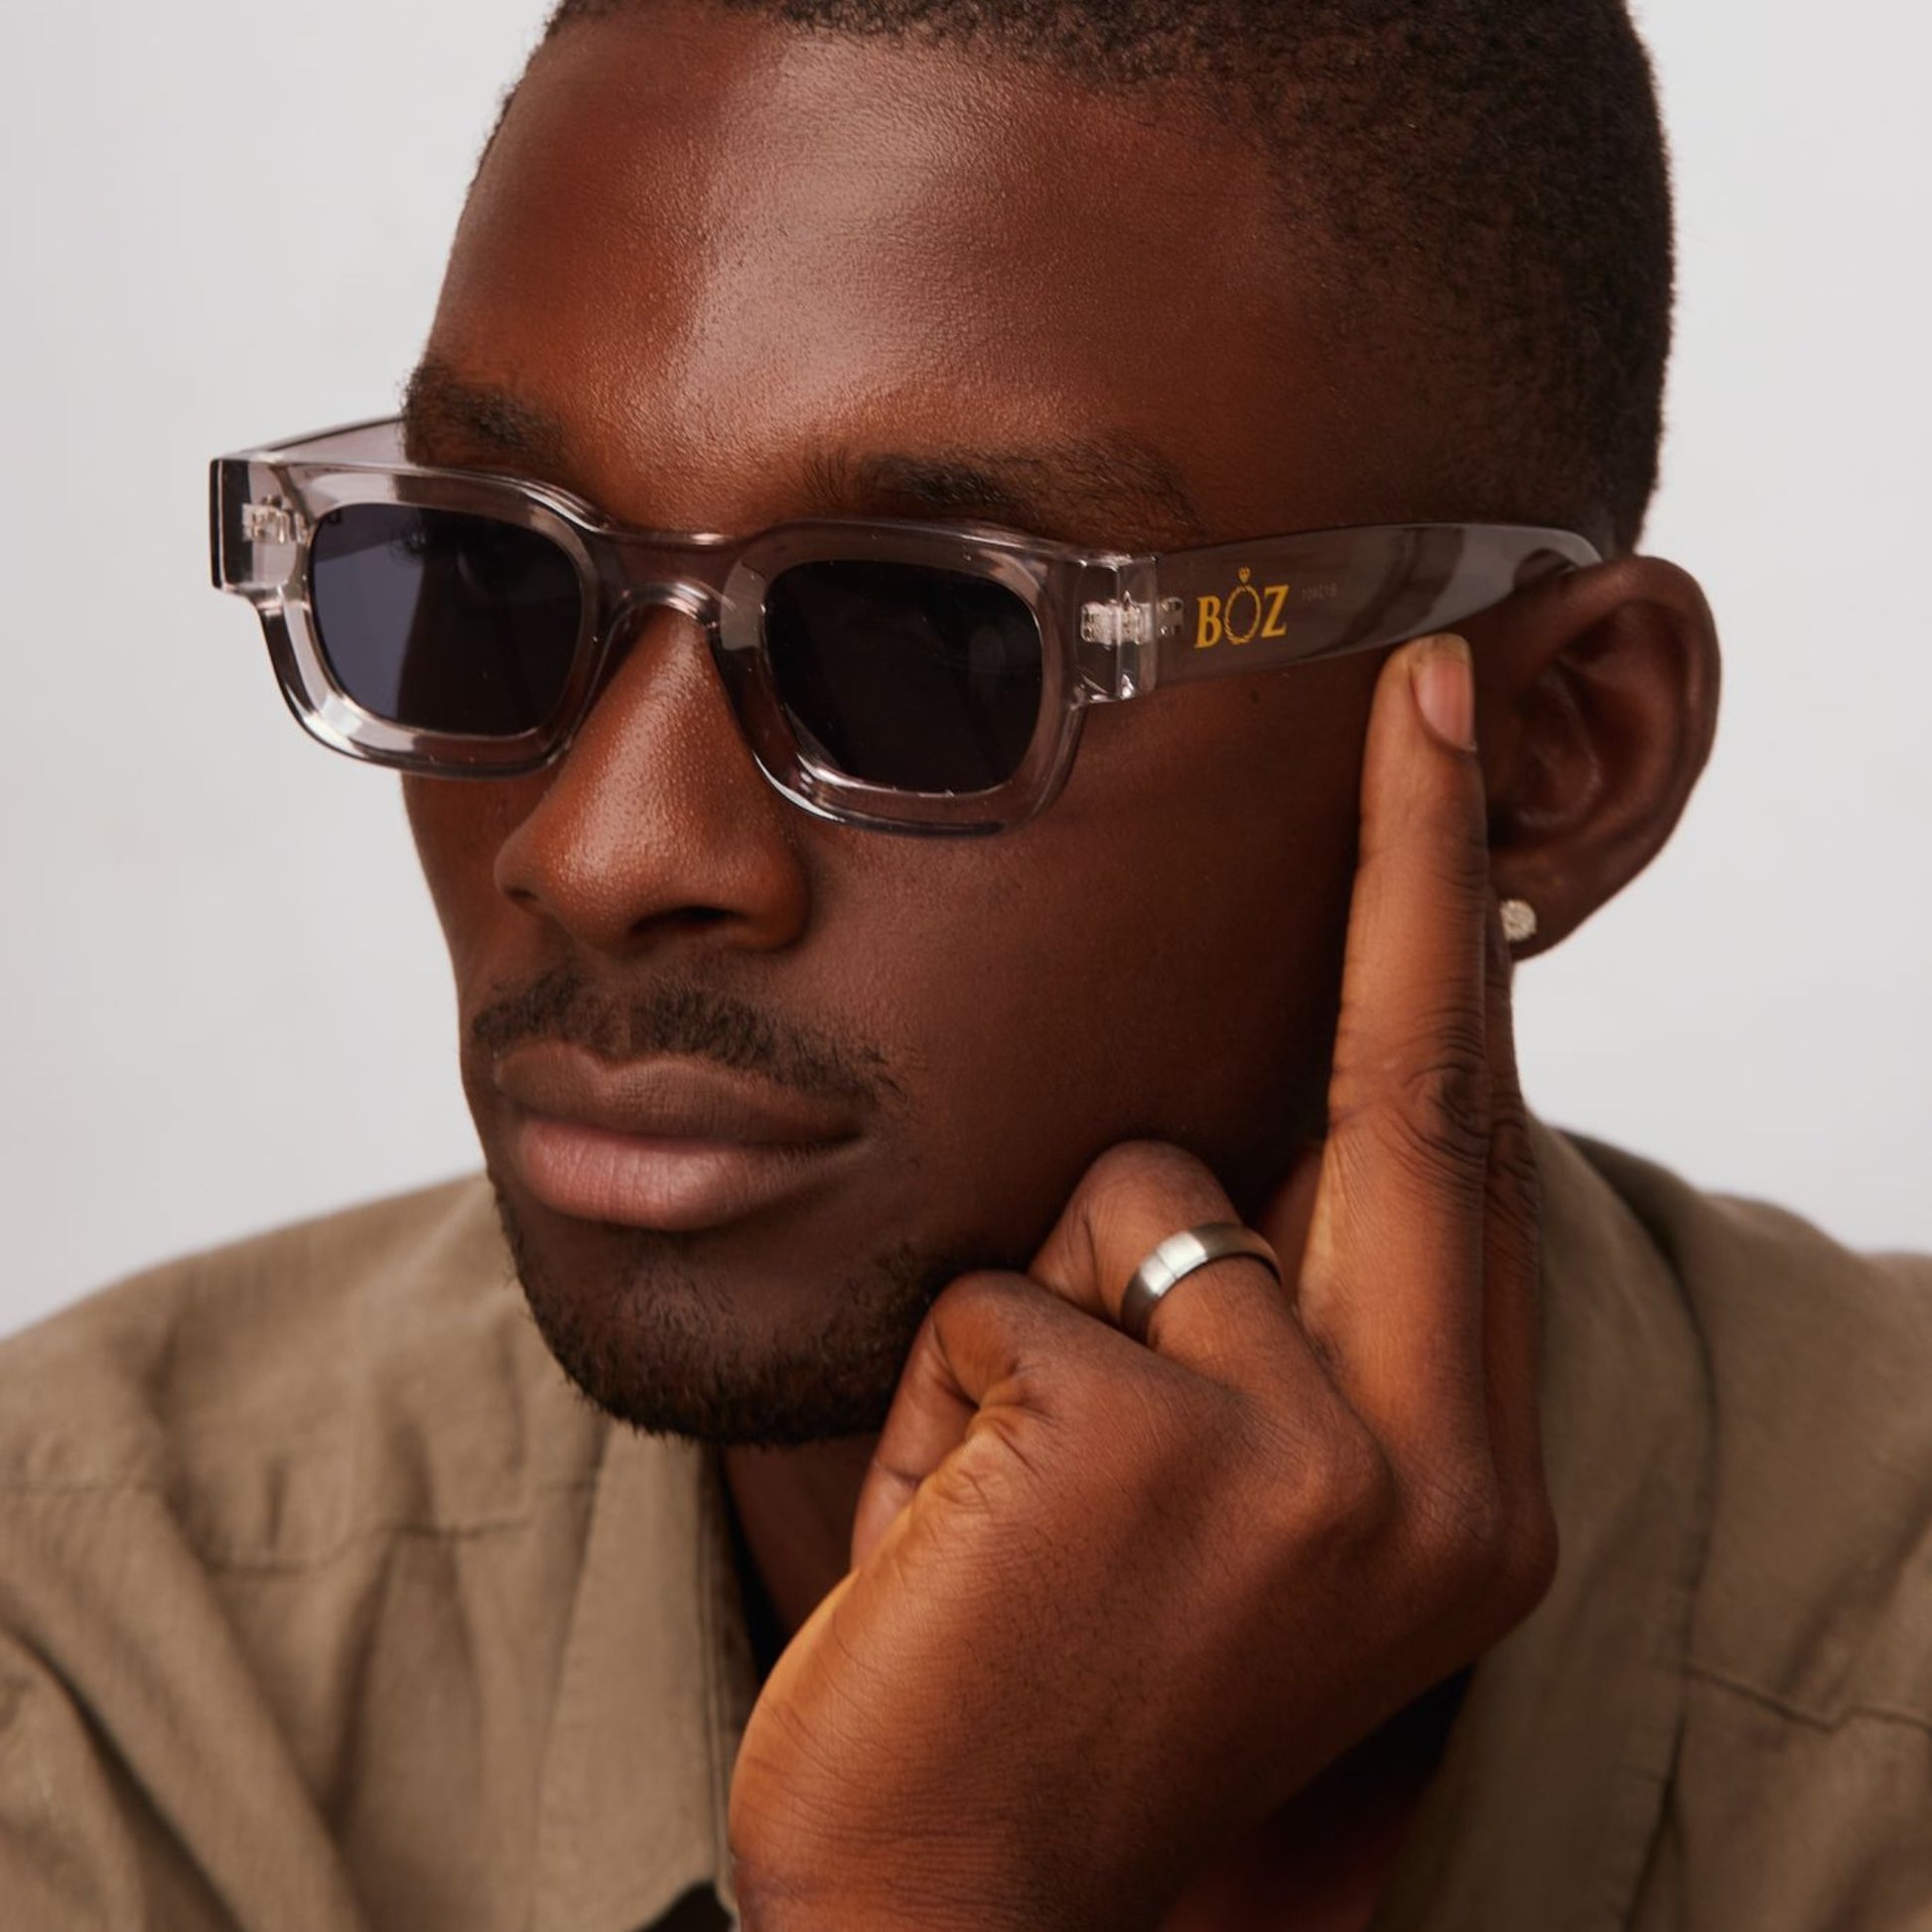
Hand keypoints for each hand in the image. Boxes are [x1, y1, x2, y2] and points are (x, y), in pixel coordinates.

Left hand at [727, 635, 1557, 1931]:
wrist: (966, 1923)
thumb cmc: (1079, 1691)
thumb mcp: (1230, 1513)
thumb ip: (1272, 1327)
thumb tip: (1228, 1148)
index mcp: (1463, 1474)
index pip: (1466, 1150)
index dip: (1460, 934)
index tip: (1459, 747)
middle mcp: (1435, 1461)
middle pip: (1403, 1087)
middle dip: (1417, 859)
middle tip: (1436, 676)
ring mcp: (1304, 1451)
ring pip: (1127, 1196)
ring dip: (1032, 1319)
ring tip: (1014, 1503)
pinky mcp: (1142, 1437)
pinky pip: (997, 1291)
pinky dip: (946, 1395)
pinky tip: (957, 1536)